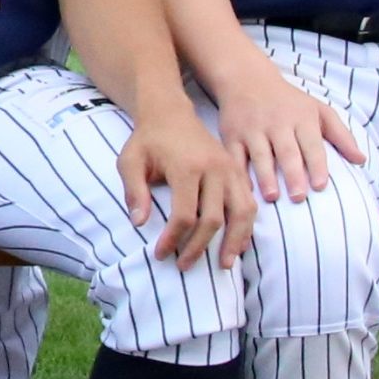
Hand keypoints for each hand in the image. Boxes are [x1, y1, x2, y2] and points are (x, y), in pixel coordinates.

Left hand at [122, 105, 255, 268]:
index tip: (160, 254)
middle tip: (183, 266)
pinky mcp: (238, 171)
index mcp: (187, 166)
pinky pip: (249, 203)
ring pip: (240, 213)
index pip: (184, 214)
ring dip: (233, 242)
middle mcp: (214, 169)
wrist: (170, 113)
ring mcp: (231, 169)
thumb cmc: (148, 141)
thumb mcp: (130, 161)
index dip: (173, 239)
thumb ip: (133, 191)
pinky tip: (238, 245)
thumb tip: (138, 224)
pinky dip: (246, 227)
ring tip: (223, 265)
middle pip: (213, 219)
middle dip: (198, 247)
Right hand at [211, 64, 365, 201]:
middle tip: (299, 197)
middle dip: (293, 174)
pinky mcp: (232, 134)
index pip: (311, 144)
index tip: (320, 186)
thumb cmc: (289, 101)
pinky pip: (235, 155)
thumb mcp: (319, 110)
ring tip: (272, 197)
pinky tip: (245, 187)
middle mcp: (277, 123)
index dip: (316, 165)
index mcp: (301, 118)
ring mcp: (253, 129)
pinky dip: (239, 171)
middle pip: (286, 151)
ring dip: (266, 176)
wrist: (247, 79)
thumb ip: (341, 136)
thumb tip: (361, 161)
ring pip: (260, 154)